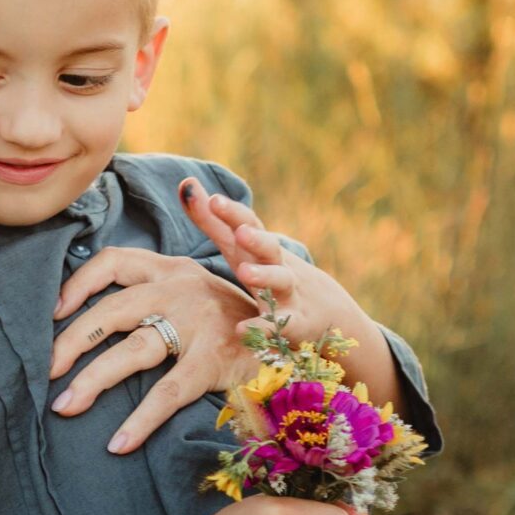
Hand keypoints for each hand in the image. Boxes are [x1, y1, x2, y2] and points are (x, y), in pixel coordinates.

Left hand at [50, 245, 261, 452]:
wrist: (295, 338)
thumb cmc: (231, 321)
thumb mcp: (195, 290)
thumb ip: (153, 290)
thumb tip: (93, 310)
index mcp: (172, 269)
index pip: (114, 262)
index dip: (78, 284)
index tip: (52, 313)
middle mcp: (182, 288)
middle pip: (112, 310)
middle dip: (71, 342)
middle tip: (45, 372)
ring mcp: (200, 323)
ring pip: (134, 349)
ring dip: (93, 380)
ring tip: (64, 407)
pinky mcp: (216, 359)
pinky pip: (168, 392)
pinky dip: (141, 420)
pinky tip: (118, 443)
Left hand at [175, 177, 401, 413]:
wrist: (327, 312)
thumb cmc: (270, 273)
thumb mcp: (243, 247)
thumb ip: (213, 220)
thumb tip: (187, 184)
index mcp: (261, 248)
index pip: (249, 224)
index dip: (232, 213)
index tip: (214, 200)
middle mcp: (276, 266)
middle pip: (269, 247)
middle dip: (256, 238)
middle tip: (241, 231)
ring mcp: (287, 294)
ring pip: (280, 282)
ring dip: (264, 276)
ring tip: (246, 272)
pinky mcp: (293, 324)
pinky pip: (277, 327)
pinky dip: (261, 328)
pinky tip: (241, 330)